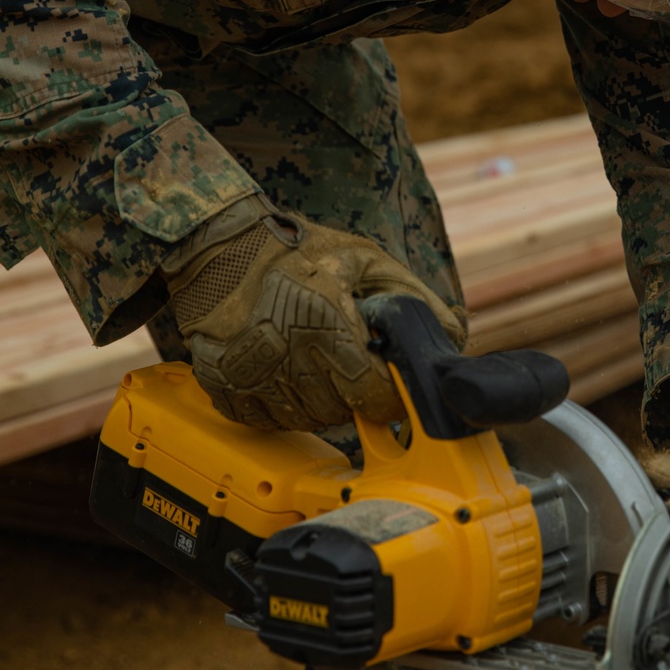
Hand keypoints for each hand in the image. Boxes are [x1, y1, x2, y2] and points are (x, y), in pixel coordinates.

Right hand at [162, 195, 466, 430]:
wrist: (217, 248)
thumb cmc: (295, 249)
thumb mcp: (364, 259)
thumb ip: (412, 299)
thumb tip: (452, 336)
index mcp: (323, 323)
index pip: (373, 397)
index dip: (390, 396)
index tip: (391, 383)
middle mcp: (284, 358)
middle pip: (341, 413)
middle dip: (354, 392)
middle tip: (347, 357)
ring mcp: (250, 379)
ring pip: (306, 420)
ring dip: (319, 399)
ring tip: (314, 358)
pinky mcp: (224, 390)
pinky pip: (268, 421)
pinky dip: (283, 403)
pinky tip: (284, 369)